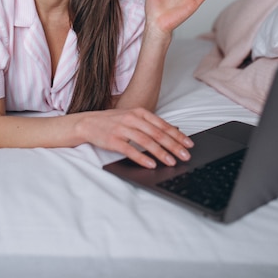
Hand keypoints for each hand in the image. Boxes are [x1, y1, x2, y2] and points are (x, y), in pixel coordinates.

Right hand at [79, 107, 193, 167]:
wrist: (88, 123)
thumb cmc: (113, 121)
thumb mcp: (133, 118)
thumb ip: (151, 124)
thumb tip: (174, 130)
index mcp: (139, 112)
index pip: (162, 125)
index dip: (177, 135)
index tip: (189, 144)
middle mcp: (132, 118)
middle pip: (157, 133)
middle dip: (174, 145)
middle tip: (185, 155)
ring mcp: (122, 128)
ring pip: (146, 141)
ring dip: (161, 153)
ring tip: (172, 162)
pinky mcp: (113, 140)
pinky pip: (130, 150)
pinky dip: (142, 158)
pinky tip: (151, 164)